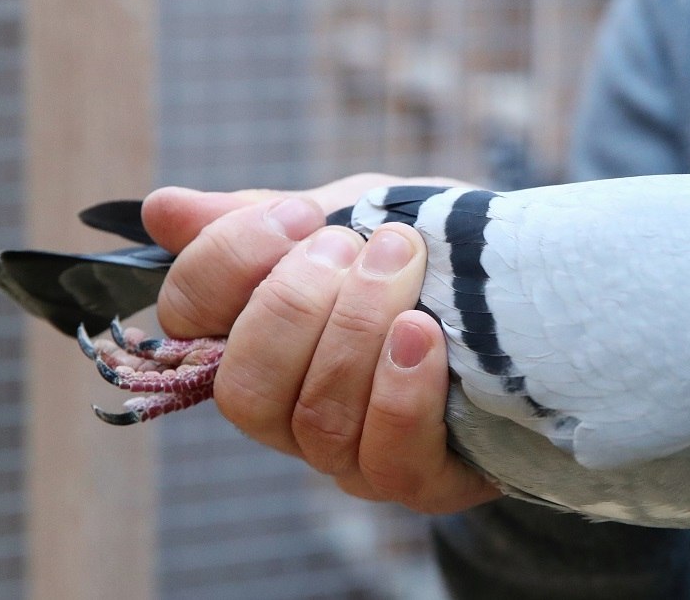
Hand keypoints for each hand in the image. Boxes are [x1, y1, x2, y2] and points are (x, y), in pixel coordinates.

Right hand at [142, 174, 498, 512]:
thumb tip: (163, 210)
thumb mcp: (352, 213)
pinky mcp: (418, 479)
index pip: (189, 319)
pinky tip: (424, 336)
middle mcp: (289, 408)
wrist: (527, 290)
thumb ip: (263, 217)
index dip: (229, 264)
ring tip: (403, 264)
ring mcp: (349, 453)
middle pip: (246, 386)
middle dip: (297, 303)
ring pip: (317, 419)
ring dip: (357, 330)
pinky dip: (400, 391)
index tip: (302, 215)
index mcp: (256, 337)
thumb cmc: (424, 255)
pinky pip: (387, 457)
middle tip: (357, 244)